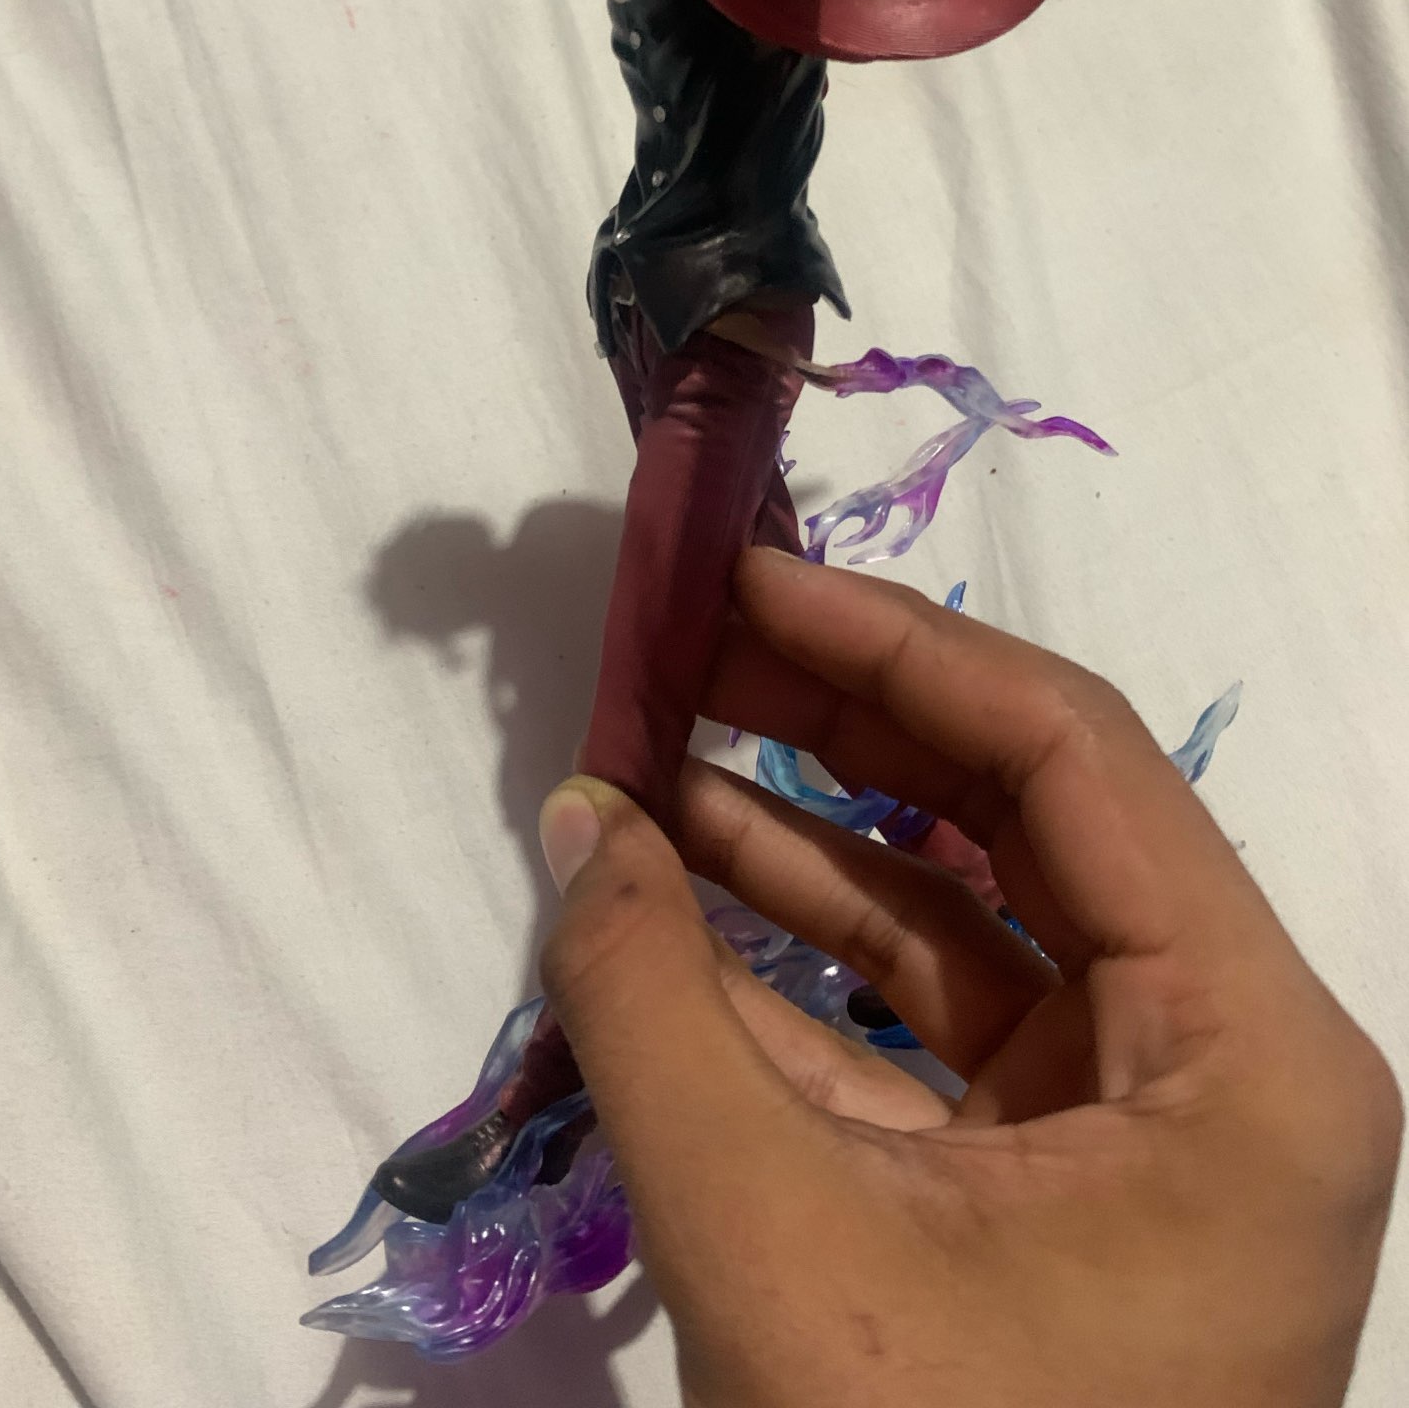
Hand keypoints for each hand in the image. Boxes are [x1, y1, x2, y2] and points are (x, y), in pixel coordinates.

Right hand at [538, 548, 1400, 1407]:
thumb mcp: (778, 1243)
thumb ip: (650, 1008)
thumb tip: (571, 817)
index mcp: (1251, 1047)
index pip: (1071, 760)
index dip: (897, 648)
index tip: (749, 579)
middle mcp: (1226, 1061)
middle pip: (1022, 823)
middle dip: (843, 726)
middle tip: (689, 643)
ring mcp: (1140, 1131)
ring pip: (967, 927)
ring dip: (805, 844)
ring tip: (652, 757)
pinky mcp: (1055, 1195)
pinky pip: (928, 1036)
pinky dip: (803, 968)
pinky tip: (676, 902)